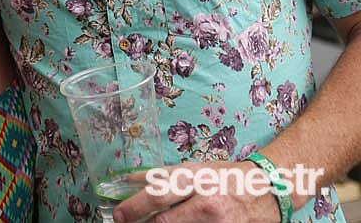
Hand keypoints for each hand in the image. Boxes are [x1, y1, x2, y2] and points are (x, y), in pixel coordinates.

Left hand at [112, 162, 281, 222]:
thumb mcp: (196, 169)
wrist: (266, 193)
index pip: (159, 193)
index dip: (134, 206)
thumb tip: (130, 180)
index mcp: (198, 180)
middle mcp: (206, 204)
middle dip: (139, 221)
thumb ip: (164, 176)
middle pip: (164, 221)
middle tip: (124, 222)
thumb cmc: (227, 177)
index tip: (118, 213)